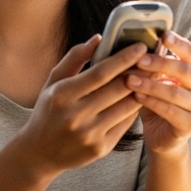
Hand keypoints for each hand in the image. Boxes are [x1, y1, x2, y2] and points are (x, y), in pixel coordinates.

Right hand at [8, 36, 146, 177]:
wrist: (40, 153)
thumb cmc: (49, 110)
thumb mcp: (54, 81)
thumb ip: (75, 58)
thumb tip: (99, 38)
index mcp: (62, 95)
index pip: (101, 73)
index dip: (124, 59)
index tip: (140, 47)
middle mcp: (76, 116)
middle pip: (118, 89)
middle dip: (138, 72)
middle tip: (151, 59)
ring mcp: (90, 134)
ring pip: (126, 107)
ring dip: (141, 90)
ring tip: (150, 76)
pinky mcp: (101, 149)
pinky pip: (126, 124)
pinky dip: (134, 109)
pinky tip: (139, 97)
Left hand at [124, 30, 190, 155]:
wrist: (162, 136)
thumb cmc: (158, 101)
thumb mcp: (157, 79)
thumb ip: (155, 63)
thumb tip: (139, 41)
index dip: (177, 43)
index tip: (162, 35)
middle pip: (184, 70)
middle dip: (159, 63)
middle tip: (138, 60)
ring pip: (175, 92)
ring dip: (150, 85)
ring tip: (130, 80)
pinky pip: (170, 111)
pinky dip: (152, 103)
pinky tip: (137, 97)